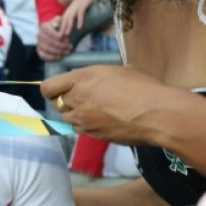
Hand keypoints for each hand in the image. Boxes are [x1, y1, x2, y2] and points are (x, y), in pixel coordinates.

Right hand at [36, 16, 71, 60]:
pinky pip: (43, 55)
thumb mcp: (59, 21)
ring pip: (48, 49)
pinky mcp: (39, 51)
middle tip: (70, 47)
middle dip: (61, 45)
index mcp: (44, 27)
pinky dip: (52, 57)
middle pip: (50, 42)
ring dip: (58, 51)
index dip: (60, 37)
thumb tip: (55, 24)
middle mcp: (39, 35)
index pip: (51, 33)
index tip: (67, 39)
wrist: (52, 32)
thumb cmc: (57, 27)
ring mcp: (38, 43)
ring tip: (67, 52)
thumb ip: (58, 20)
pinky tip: (59, 56)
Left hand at [41, 65, 185, 144]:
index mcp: (82, 79)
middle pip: (57, 103)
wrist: (157, 114)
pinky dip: (85, 126)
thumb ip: (101, 76)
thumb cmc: (144, 87)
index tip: (59, 89)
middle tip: (82, 98)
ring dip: (75, 114)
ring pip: (67, 118)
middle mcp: (77, 99)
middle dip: (66, 101)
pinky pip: (80, 130)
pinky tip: (101, 121)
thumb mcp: (121, 70)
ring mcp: (84, 120)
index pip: (48, 87)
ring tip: (93, 110)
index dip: (51, 89)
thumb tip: (100, 80)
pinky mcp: (93, 135)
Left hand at [61, 0, 92, 35]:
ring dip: (68, 26)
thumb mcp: (83, 5)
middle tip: (60, 38)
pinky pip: (81, 13)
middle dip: (62, 28)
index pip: (64, 18)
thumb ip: (79, 12)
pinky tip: (80, 28)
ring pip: (71, 16)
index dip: (62, 27)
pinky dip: (80, 20)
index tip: (60, 36)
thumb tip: (79, 22)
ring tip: (67, 34)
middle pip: (65, 18)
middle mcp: (73, 5)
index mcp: (72, 7)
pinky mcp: (84, 2)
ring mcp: (78, 3)